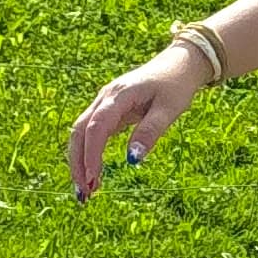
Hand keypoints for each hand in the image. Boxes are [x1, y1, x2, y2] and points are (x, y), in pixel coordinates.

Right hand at [68, 47, 208, 197]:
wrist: (179, 64)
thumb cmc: (176, 85)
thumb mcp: (170, 109)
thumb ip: (150, 132)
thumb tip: (132, 160)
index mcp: (119, 95)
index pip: (97, 126)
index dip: (91, 154)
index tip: (93, 180)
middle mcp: (105, 97)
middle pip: (79, 131)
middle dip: (78, 163)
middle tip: (84, 194)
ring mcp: (104, 103)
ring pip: (80, 133)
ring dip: (80, 161)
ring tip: (86, 191)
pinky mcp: (108, 110)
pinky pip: (90, 133)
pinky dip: (88, 154)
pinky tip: (93, 174)